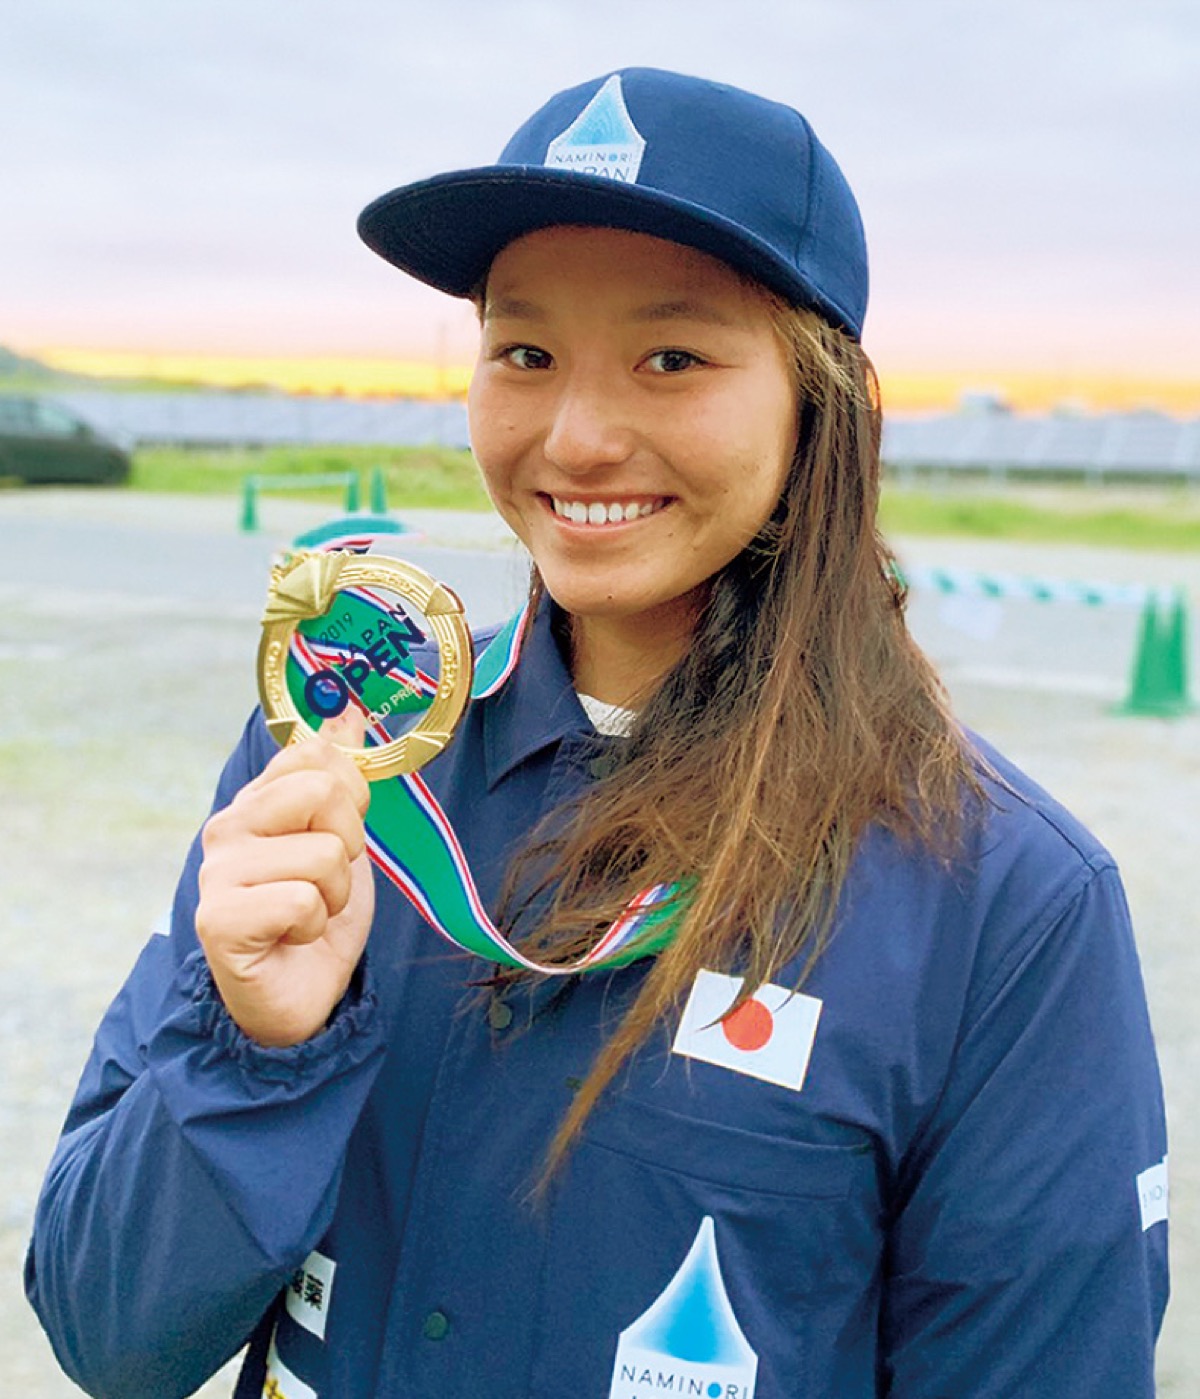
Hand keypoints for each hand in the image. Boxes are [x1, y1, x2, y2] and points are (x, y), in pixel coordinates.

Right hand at [195, 709, 374, 1046]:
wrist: (298, 996)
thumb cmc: (317, 915)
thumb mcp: (342, 837)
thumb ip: (339, 775)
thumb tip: (346, 710)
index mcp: (257, 802)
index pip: (312, 752)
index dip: (348, 792)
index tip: (340, 832)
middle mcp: (228, 827)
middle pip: (323, 791)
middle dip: (348, 844)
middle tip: (327, 881)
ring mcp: (218, 872)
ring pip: (324, 853)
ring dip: (335, 894)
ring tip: (310, 913)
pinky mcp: (219, 920)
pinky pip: (302, 900)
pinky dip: (314, 925)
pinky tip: (292, 937)